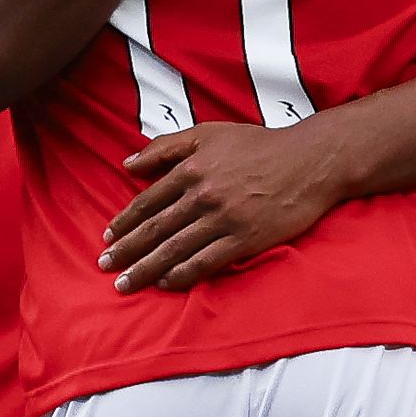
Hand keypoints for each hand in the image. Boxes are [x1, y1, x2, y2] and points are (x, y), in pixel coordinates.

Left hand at [99, 119, 348, 290]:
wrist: (310, 161)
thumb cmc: (259, 145)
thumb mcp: (209, 133)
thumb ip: (166, 146)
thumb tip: (128, 163)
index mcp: (192, 169)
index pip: (148, 201)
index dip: (125, 222)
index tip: (108, 238)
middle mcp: (203, 195)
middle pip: (156, 228)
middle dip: (127, 250)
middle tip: (105, 266)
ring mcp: (224, 219)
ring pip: (176, 248)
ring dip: (147, 268)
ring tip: (125, 283)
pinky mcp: (245, 238)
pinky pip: (207, 261)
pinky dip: (183, 274)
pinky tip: (166, 283)